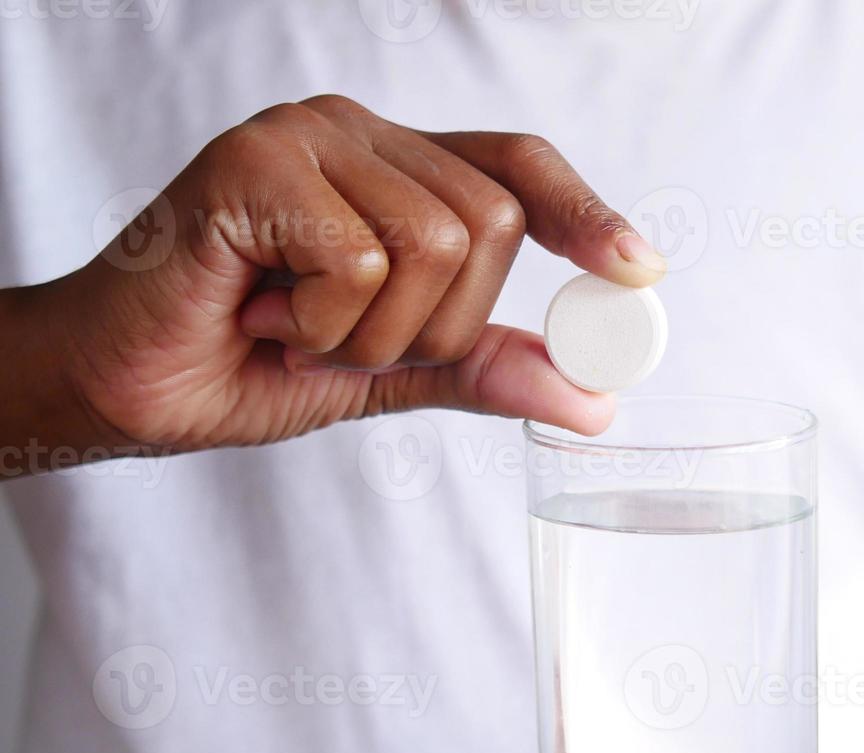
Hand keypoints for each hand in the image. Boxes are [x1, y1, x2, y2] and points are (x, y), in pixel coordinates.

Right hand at [16, 94, 664, 462]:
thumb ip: (483, 369)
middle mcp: (357, 136)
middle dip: (438, 325)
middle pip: (494, 222)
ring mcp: (305, 137)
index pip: (518, 166)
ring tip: (299, 333)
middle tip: (348, 346)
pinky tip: (262, 320)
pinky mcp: (255, 162)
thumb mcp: (389, 373)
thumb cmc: (241, 362)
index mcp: (394, 171)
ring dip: (375, 333)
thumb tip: (592, 398)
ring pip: (438, 241)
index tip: (636, 268)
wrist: (119, 387)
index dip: (584, 213)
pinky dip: (322, 326)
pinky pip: (362, 260)